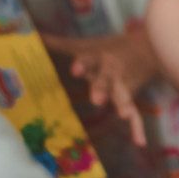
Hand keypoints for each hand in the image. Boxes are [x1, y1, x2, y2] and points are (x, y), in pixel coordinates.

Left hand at [42, 29, 158, 147]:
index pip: (89, 58)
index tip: (76, 69)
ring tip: (123, 114)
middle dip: (101, 88)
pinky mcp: (131, 97)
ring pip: (122, 95)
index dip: (83, 63)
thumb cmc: (107, 48)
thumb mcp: (85, 44)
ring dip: (123, 104)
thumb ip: (57, 44)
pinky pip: (136, 114)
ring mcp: (123, 85)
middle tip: (96, 99)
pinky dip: (138, 127)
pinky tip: (140, 142)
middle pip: (105, 80)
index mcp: (98, 57)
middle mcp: (111, 71)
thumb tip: (30, 35)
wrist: (148, 48)